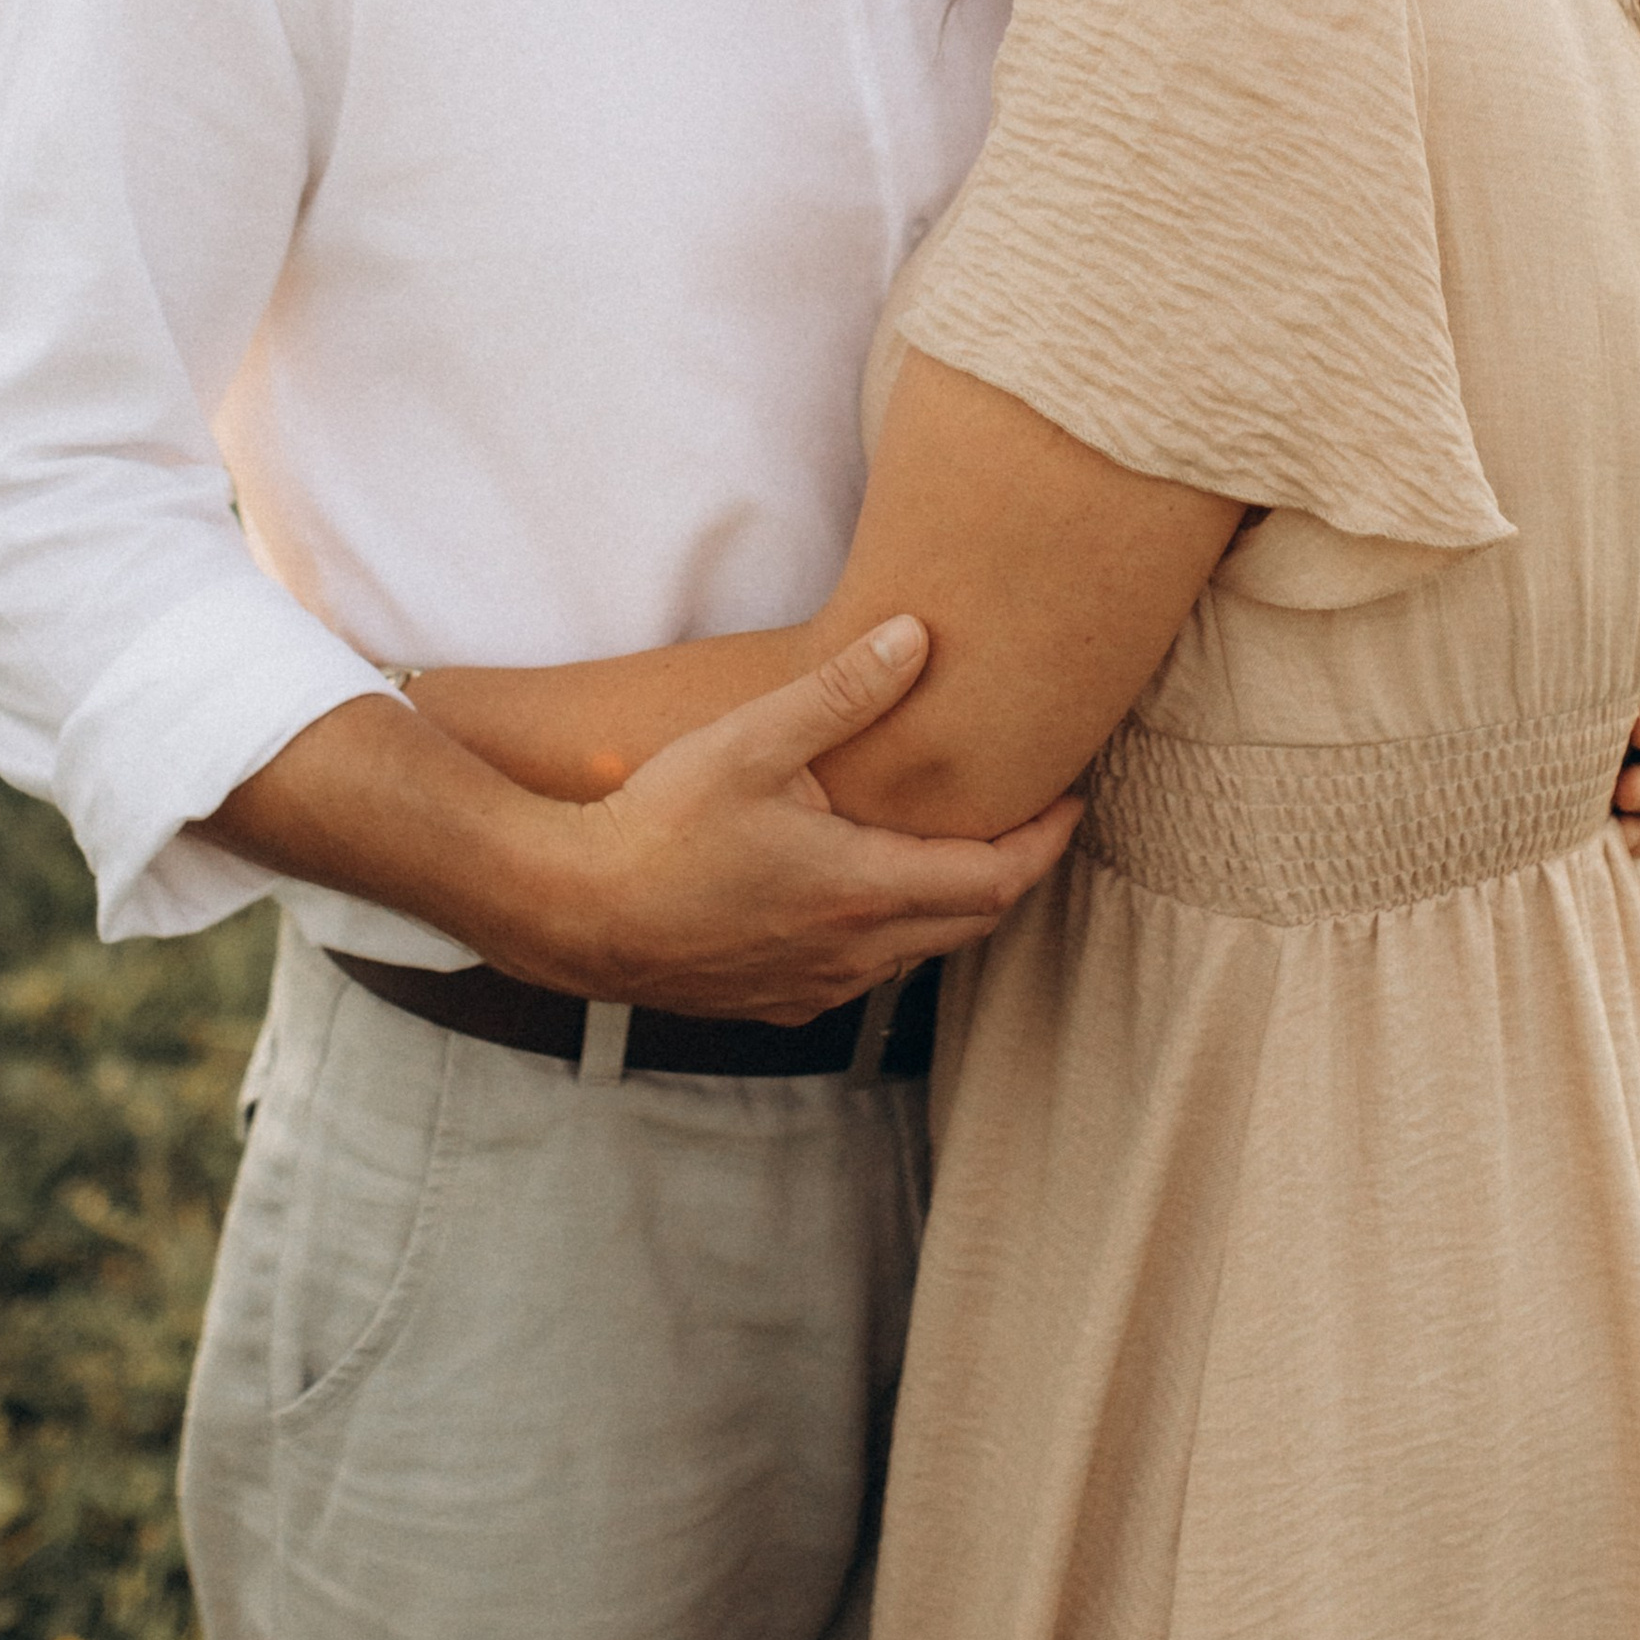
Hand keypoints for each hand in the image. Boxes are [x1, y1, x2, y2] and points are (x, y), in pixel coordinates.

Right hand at [520, 617, 1082, 1020]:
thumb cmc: (656, 825)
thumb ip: (842, 693)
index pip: (996, 879)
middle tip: (1027, 820)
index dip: (1044, 841)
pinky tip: (859, 897)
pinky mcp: (771, 1002)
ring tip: (950, 848)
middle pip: (968, 921)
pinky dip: (885, 934)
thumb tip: (919, 637)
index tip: (1070, 803)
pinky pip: (858, 975)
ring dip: (945, 905)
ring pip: (913, 952)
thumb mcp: (752, 741)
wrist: (569, 911)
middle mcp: (851, 954)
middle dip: (1007, 871)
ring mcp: (811, 987)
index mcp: (863, 891)